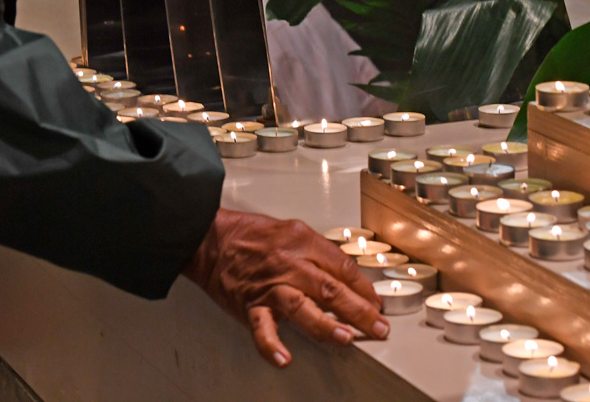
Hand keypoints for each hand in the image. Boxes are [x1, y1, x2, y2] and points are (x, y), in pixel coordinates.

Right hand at [182, 208, 387, 367]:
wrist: (211, 240)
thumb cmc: (252, 236)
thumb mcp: (293, 231)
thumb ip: (320, 255)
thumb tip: (349, 281)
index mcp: (303, 241)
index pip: (342, 267)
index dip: (364, 288)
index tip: (377, 304)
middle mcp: (288, 263)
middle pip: (329, 287)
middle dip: (359, 309)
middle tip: (378, 326)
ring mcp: (269, 286)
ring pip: (301, 306)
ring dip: (326, 325)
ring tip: (346, 338)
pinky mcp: (250, 305)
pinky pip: (261, 327)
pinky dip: (272, 345)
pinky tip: (284, 358)